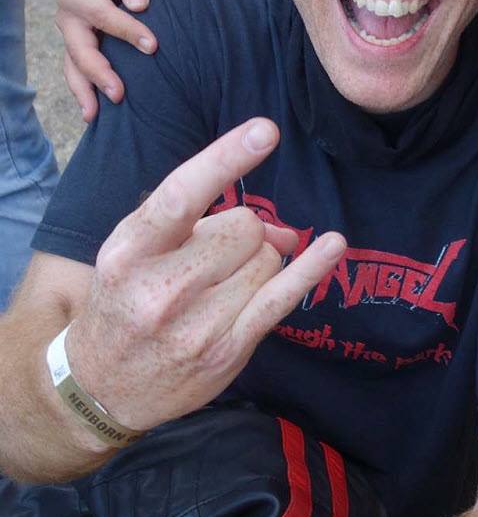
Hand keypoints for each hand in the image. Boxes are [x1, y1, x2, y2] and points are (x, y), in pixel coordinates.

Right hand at [55, 0, 166, 121]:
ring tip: (95, 116)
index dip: (125, 31)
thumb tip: (138, 4)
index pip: (99, 14)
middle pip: (79, 47)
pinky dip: (88, 88)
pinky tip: (97, 111)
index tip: (153, 46)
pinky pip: (83, 69)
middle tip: (119, 94)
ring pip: (74, 65)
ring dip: (85, 91)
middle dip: (97, 72)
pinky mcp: (87, 44)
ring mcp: (76, 32)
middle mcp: (70, 14)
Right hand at [66, 119, 346, 431]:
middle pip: (244, 227)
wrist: (103, 386)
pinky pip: (283, 296)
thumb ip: (202, 224)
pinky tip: (334, 245)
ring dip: (258, 263)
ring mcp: (196, 324)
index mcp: (128, 252)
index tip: (265, 130)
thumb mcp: (138, 252)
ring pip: (267, 259)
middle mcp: (159, 288)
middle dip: (243, 231)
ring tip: (220, 287)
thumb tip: (282, 229)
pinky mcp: (228, 350)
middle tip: (215, 258)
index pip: (182, 195)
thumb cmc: (126, 300)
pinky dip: (312, 268)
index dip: (226, 158)